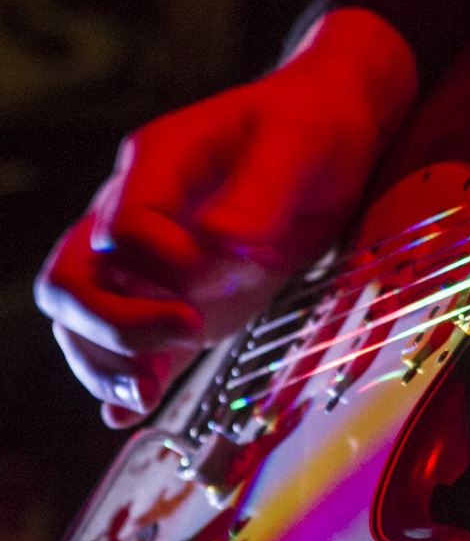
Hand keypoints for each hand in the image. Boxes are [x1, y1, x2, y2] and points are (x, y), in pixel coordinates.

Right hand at [36, 8, 416, 427]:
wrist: (326, 132)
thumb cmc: (309, 128)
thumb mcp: (297, 147)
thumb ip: (259, 196)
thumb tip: (225, 246)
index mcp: (155, 165)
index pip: (121, 229)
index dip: (159, 261)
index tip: (217, 268)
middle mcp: (135, 214)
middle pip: (72, 279)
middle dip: (110, 323)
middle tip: (179, 338)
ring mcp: (152, 262)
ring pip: (87, 319)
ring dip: (105, 361)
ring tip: (142, 396)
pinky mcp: (179, 297)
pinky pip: (132, 341)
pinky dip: (123, 376)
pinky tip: (128, 413)